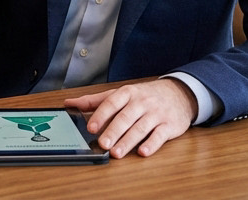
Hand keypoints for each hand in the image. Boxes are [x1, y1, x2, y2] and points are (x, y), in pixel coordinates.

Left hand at [64, 78, 195, 157]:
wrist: (178, 94)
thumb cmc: (144, 96)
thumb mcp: (121, 94)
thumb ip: (96, 101)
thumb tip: (70, 103)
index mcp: (128, 93)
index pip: (112, 103)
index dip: (101, 115)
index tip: (91, 127)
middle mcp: (142, 103)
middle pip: (126, 117)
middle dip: (113, 131)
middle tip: (102, 144)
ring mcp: (156, 114)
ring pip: (141, 128)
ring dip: (128, 141)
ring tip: (116, 153)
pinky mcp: (169, 126)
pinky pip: (160, 135)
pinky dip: (151, 144)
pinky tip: (143, 151)